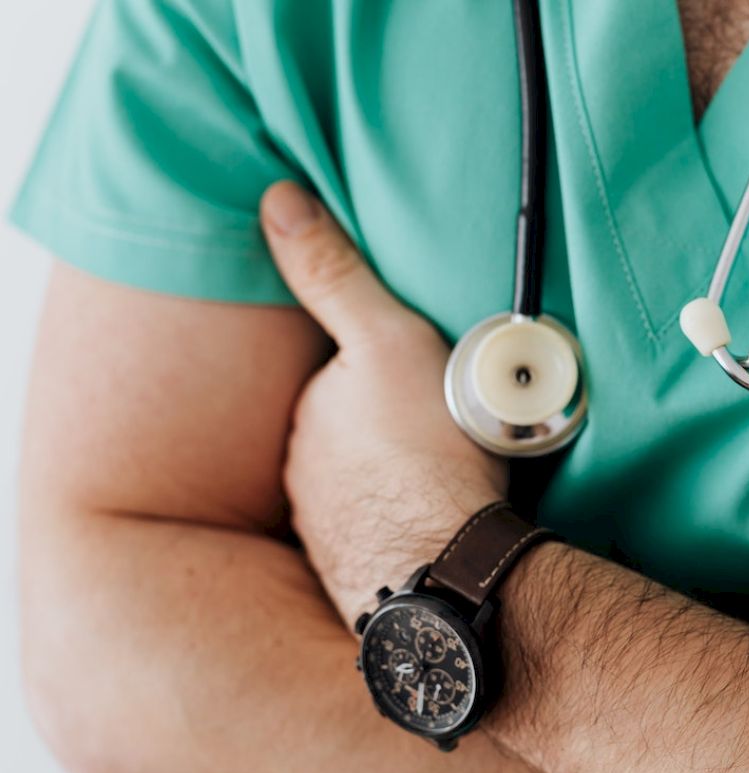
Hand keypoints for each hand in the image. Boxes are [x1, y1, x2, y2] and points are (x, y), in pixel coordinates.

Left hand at [261, 182, 505, 625]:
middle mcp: (302, 473)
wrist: (447, 565)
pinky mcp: (355, 572)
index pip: (335, 381)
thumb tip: (276, 200)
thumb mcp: (386, 339)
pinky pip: (377, 534)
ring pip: (358, 487)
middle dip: (382, 430)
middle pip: (345, 435)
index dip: (381, 376)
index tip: (422, 385)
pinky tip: (434, 525)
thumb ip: (333, 273)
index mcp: (308, 414)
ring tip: (445, 479)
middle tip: (442, 430)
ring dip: (390, 479)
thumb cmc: (427, 448)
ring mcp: (325, 528)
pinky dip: (399, 525)